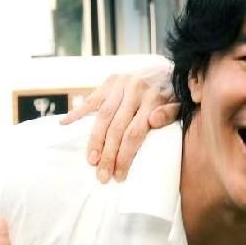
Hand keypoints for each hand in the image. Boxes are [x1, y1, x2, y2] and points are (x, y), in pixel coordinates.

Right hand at [61, 68, 177, 182]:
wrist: (168, 69)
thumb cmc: (174, 95)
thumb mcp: (180, 104)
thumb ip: (170, 113)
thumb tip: (153, 121)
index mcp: (153, 98)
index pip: (134, 133)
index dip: (125, 156)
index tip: (119, 175)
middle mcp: (135, 89)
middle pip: (116, 127)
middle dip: (108, 154)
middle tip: (102, 175)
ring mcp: (121, 84)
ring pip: (102, 115)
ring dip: (94, 139)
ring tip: (90, 160)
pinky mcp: (111, 80)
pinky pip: (92, 98)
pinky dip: (78, 111)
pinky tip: (65, 123)